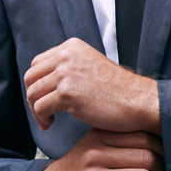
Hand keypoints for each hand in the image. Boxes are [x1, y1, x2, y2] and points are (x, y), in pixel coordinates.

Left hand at [25, 37, 160, 132]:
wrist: (140, 101)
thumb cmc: (118, 91)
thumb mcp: (91, 66)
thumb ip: (70, 66)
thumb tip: (46, 79)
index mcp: (71, 47)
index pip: (38, 63)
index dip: (38, 83)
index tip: (45, 97)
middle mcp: (66, 55)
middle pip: (30, 77)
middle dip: (33, 97)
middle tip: (43, 112)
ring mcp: (66, 73)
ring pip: (32, 93)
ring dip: (36, 110)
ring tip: (47, 120)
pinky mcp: (67, 93)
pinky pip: (40, 107)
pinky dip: (42, 118)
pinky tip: (51, 124)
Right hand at [33, 128, 164, 170]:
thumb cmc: (81, 165)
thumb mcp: (93, 143)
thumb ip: (120, 137)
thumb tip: (160, 136)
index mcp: (98, 136)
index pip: (143, 137)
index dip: (161, 148)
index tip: (164, 156)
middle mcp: (95, 154)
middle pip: (146, 157)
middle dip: (160, 168)